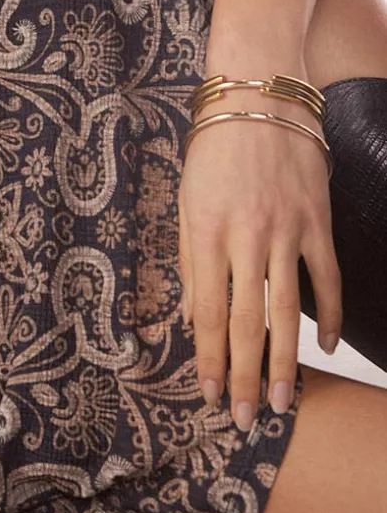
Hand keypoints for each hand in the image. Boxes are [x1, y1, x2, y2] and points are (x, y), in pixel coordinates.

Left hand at [177, 84, 342, 432]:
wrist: (259, 93)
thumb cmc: (214, 146)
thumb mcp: (187, 199)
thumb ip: (189, 259)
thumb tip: (191, 315)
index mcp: (204, 230)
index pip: (206, 311)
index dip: (207, 358)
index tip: (207, 394)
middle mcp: (244, 235)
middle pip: (245, 321)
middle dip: (242, 376)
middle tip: (243, 419)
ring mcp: (285, 229)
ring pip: (285, 311)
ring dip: (283, 362)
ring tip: (281, 402)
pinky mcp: (317, 220)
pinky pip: (325, 279)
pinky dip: (326, 316)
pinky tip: (322, 347)